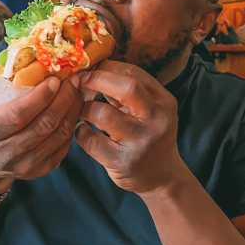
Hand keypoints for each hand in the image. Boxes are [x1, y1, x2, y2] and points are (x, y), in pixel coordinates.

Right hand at [0, 76, 83, 191]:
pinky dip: (73, 123)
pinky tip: (74, 107)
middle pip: (43, 125)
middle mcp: (6, 153)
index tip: (54, 80)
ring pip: (58, 135)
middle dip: (63, 99)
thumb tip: (31, 57)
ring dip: (72, 109)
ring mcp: (26, 165)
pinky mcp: (42, 169)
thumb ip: (3, 85)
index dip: (39, 97)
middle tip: (73, 79)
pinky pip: (64, 144)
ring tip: (77, 89)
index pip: (17, 115)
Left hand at [76, 61, 184, 194]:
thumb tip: (93, 66)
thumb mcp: (148, 110)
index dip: (107, 67)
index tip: (90, 68)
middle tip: (80, 81)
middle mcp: (157, 120)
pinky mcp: (123, 162)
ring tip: (81, 110)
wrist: (161, 177)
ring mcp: (141, 142)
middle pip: (126, 88)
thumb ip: (127, 91)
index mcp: (164, 101)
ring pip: (103, 114)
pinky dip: (80, 132)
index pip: (134, 73)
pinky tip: (82, 131)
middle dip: (97, 80)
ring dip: (84, 108)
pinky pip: (91, 140)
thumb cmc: (147, 134)